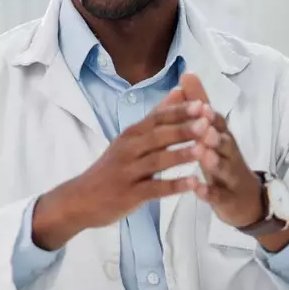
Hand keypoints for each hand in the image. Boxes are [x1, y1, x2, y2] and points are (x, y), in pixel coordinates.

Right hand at [31, 88, 204, 250]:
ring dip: (181, 155)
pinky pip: (154, 189)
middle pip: (158, 137)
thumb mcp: (129, 139)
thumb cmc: (111, 167)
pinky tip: (193, 184)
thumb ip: (155, 117)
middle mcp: (128, 150)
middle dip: (183, 129)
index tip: (202, 104)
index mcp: (131, 134)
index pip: (156, 119)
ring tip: (205, 150)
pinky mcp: (130, 194)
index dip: (179, 112)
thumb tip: (177, 91)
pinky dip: (174, 186)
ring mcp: (128, 172)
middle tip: (207, 122)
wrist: (81, 199)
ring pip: (157, 161)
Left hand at [177, 74, 263, 229]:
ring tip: (202, 153)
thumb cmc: (223, 160)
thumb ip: (200, 105)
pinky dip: (209, 192)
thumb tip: (187, 74)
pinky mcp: (228, 198)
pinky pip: (219, 195)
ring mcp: (230, 176)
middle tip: (203, 126)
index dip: (207, 110)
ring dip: (213, 160)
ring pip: (224, 166)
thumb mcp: (212, 132)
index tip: (197, 100)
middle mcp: (229, 153)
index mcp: (223, 136)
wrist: (248, 201)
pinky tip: (197, 188)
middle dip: (214, 133)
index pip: (216, 120)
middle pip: (224, 141)